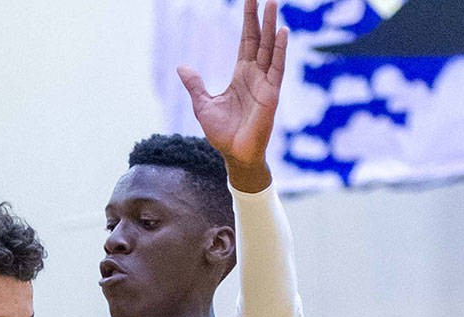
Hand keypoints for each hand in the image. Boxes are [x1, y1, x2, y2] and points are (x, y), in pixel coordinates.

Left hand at [176, 0, 286, 189]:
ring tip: (273, 4)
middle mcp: (255, 75)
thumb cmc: (222, 133)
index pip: (246, 41)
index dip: (247, 21)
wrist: (234, 154)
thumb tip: (181, 67)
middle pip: (259, 39)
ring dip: (271, 26)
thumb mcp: (203, 104)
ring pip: (270, 49)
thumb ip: (195, 85)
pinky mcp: (272, 94)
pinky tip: (282, 32)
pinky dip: (280, 50)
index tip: (249, 0)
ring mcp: (265, 83)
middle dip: (260, 17)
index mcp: (241, 75)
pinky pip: (277, 68)